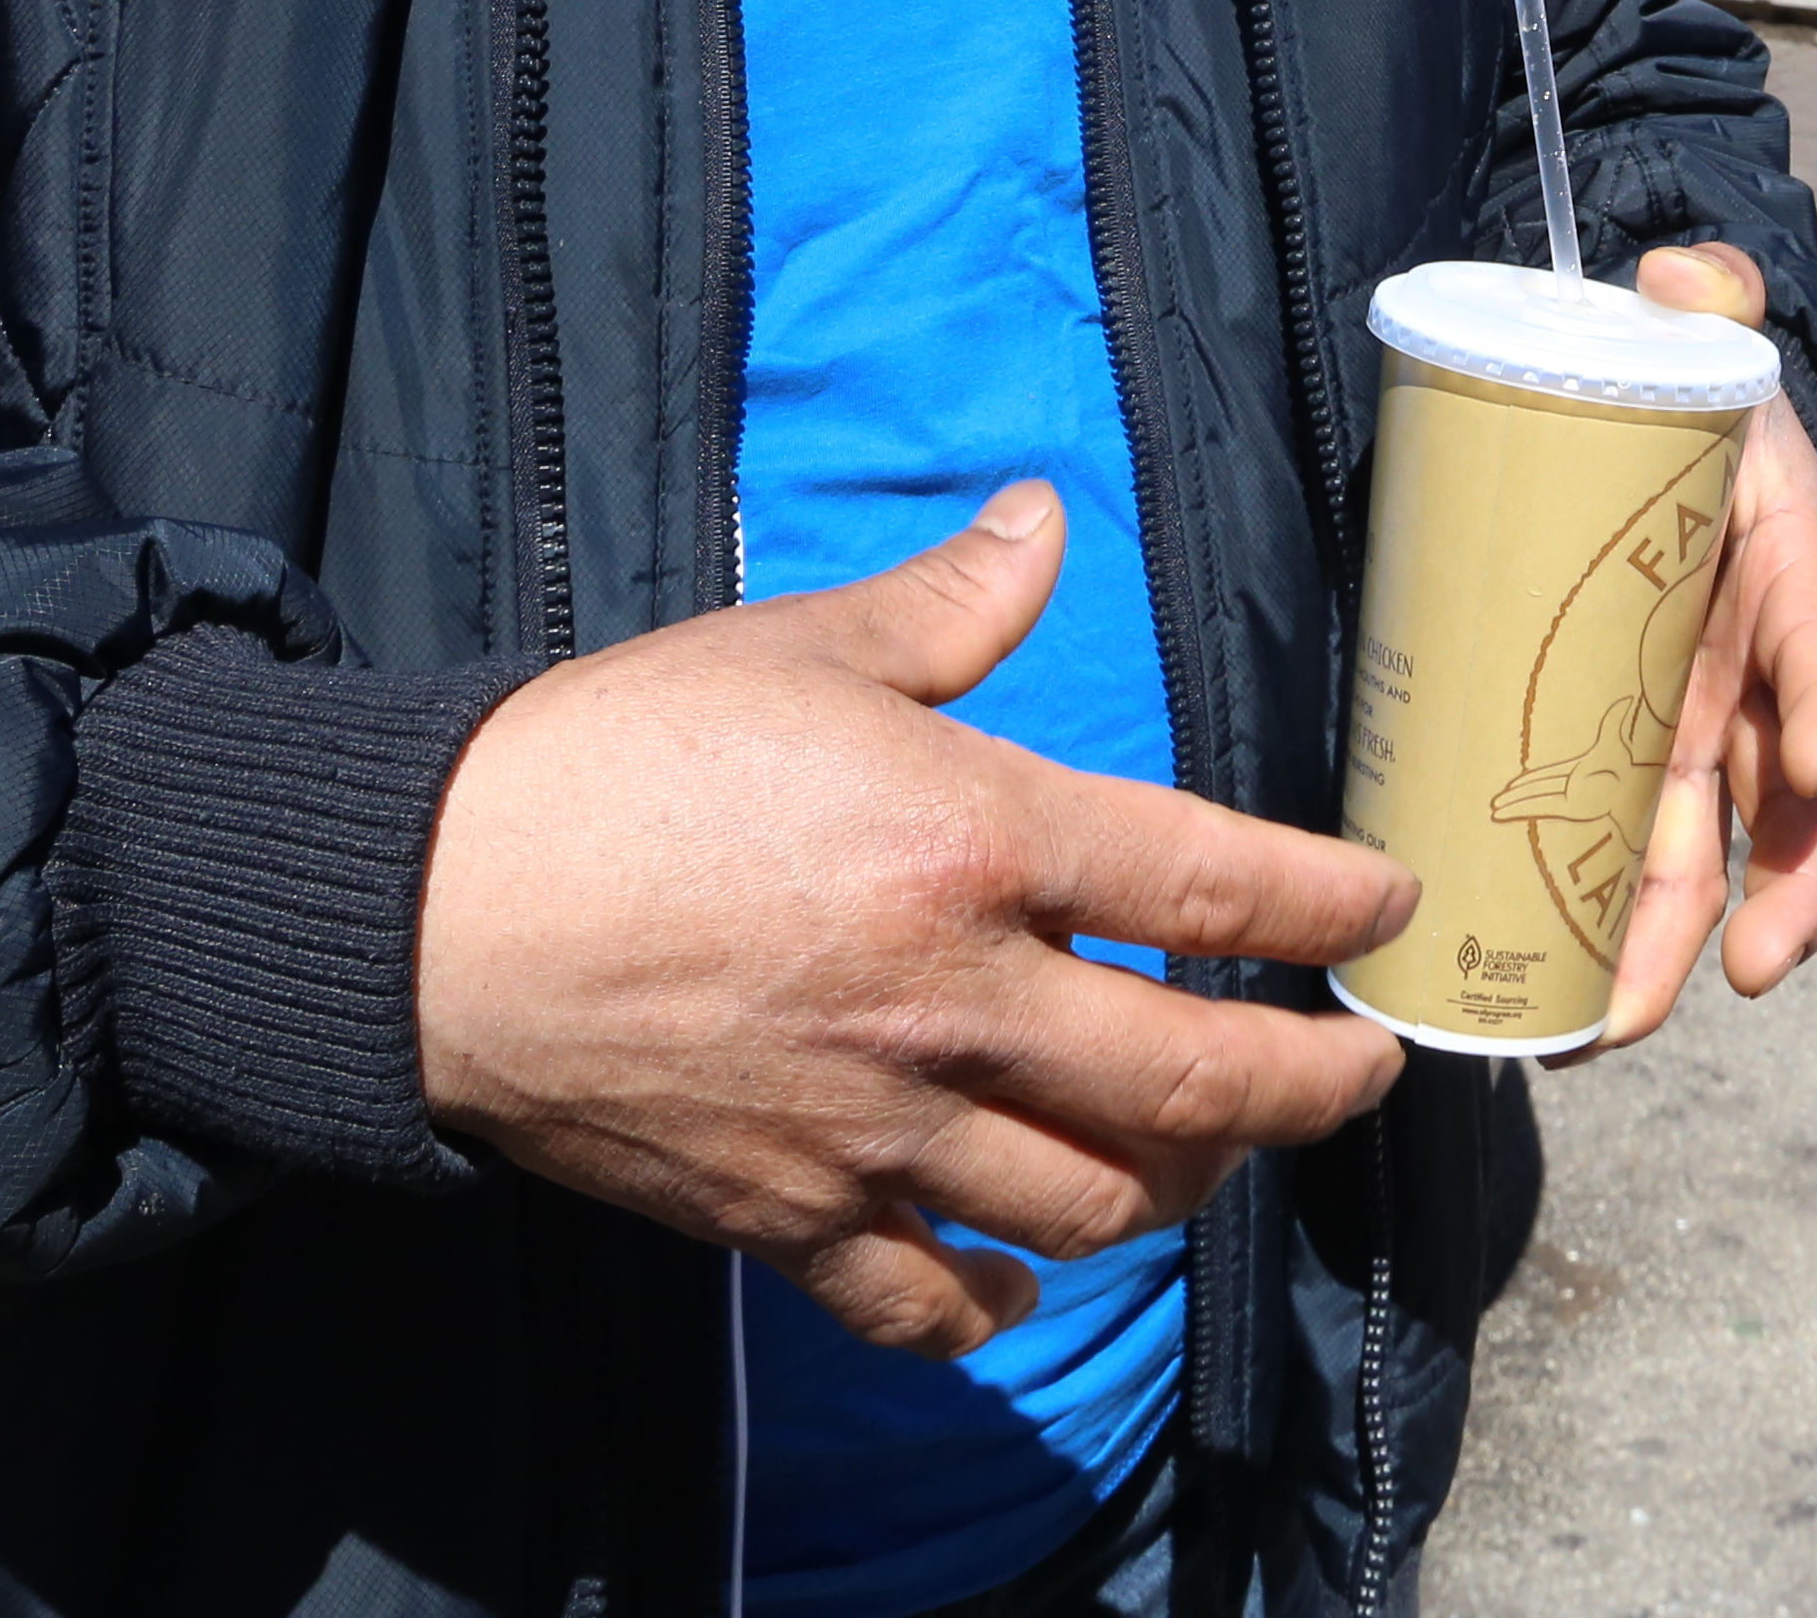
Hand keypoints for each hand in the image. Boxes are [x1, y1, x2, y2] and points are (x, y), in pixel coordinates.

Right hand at [416, 485, 1418, 1354]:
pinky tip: (1022, 1275)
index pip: (1213, 882)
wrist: (427, 910)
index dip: (1330, 903)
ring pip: (1093, 1208)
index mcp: (974, 842)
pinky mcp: (788, 1215)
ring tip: (1205, 1153)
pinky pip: (930, 1298)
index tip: (1389, 910)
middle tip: (1361, 1074)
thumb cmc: (615, 758)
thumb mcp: (801, 648)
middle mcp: (953, 1004)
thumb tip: (1042, 516)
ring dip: (1177, 1189)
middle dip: (1313, 1089)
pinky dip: (994, 1300)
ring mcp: (876, 1128)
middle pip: (1196, 1084)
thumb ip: (949, 603)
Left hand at [1591, 243, 1816, 1050]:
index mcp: (1784, 568)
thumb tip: (1688, 274)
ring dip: (1669, 950)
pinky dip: (1602, 928)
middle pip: (1787, 802)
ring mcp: (1692, 724)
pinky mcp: (1624, 754)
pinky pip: (1626, 853)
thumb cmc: (1685, 392)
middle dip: (1775, 900)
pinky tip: (1557, 1002)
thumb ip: (1705, 292)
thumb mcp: (1703, 328)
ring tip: (1614, 1028)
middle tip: (1731, 975)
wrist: (1643, 424)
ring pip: (1706, 857)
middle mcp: (1756, 669)